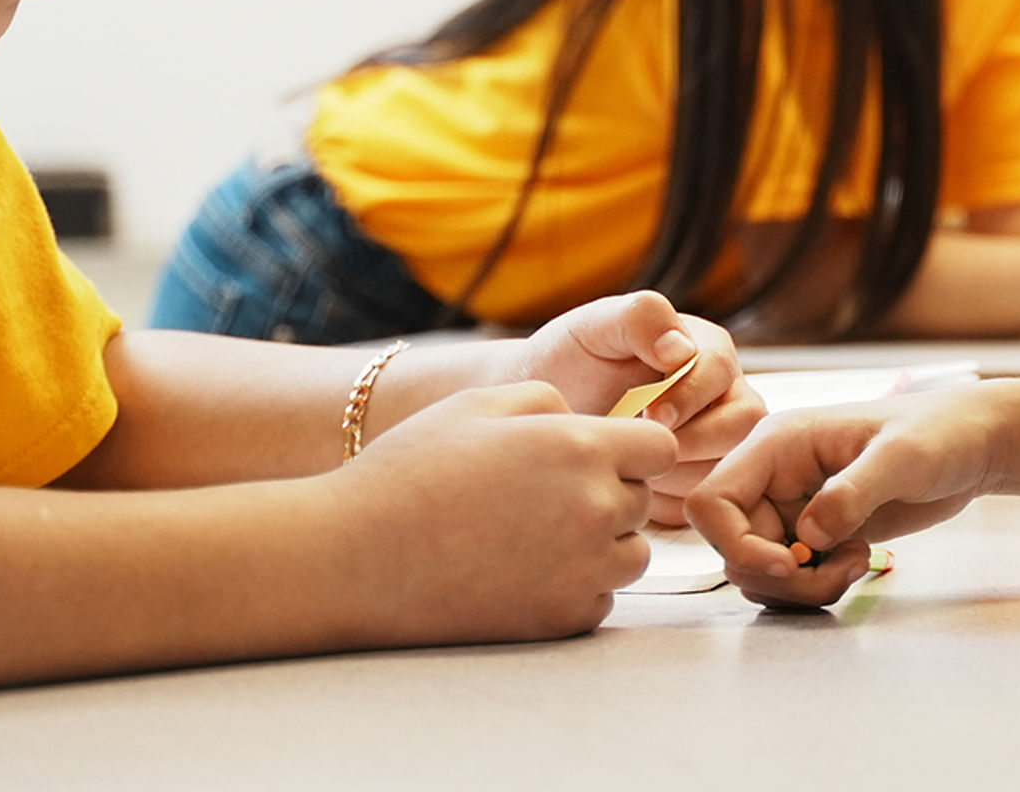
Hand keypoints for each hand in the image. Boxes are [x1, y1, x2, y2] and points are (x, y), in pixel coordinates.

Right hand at [333, 382, 679, 644]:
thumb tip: (583, 417)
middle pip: (642, 501)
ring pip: (631, 554)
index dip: (630, 447)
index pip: (661, 447)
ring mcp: (583, 571)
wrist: (358, 556)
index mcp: (581, 448)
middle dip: (609, 493)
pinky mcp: (563, 619)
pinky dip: (574, 586)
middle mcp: (595, 509)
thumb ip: (547, 400)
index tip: (594, 453)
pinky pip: (599, 598)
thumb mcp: (478, 404)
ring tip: (533, 535)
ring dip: (601, 543)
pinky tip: (520, 571)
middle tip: (543, 496)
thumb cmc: (411, 471)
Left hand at [507, 291, 759, 524]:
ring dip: (677, 476)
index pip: (720, 372)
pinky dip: (668, 503)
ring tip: (630, 465)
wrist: (545, 411)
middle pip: (740, 425)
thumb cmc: (569, 362)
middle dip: (691, 441)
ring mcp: (714, 441)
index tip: (651, 413)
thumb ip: (640, 318)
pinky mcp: (696, 480)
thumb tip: (681, 350)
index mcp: (705, 350)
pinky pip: (701, 500)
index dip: (690, 395)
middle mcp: (720, 395)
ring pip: (726, 467)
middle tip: (642, 447)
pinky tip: (634, 486)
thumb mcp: (595, 326)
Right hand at [686, 389, 1016, 607]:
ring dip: (804, 587)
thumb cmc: (939, 433)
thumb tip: (808, 537)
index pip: (713, 503)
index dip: (738, 545)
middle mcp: (772, 475)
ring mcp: (791, 506)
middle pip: (734, 548)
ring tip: (859, 563)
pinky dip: (817, 586)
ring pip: (760, 570)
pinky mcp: (814, 532)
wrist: (972, 445)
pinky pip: (790, 577)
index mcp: (776, 444)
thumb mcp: (902, 457)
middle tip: (846, 570)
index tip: (794, 563)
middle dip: (784, 578)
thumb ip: (853, 493)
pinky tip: (859, 562)